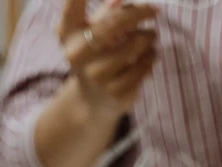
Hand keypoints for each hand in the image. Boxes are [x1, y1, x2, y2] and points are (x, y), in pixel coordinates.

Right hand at [59, 0, 156, 114]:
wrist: (92, 101)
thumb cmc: (96, 54)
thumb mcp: (93, 30)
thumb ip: (106, 12)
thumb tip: (121, 1)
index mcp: (68, 32)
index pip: (73, 4)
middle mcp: (78, 54)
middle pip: (113, 23)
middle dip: (138, 13)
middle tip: (154, 10)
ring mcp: (96, 75)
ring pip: (133, 46)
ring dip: (148, 37)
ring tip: (152, 35)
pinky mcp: (115, 92)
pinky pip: (141, 68)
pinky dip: (150, 57)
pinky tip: (151, 54)